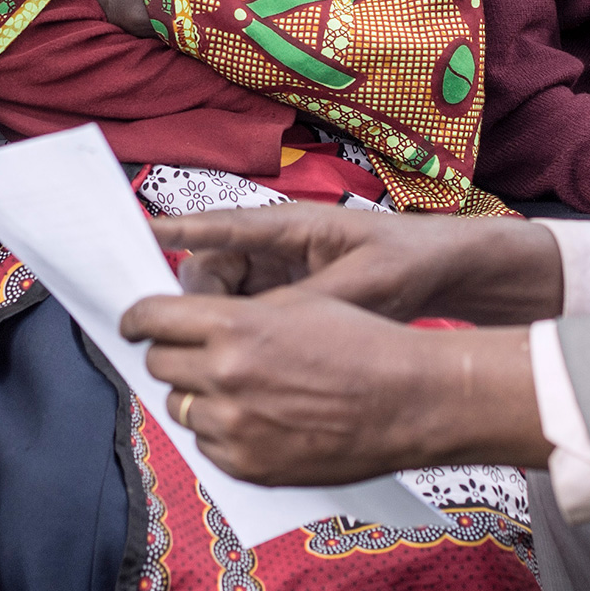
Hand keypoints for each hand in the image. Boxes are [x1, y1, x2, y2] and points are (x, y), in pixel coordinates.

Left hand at [120, 288, 548, 483]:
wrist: (411, 400)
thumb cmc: (361, 342)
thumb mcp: (294, 303)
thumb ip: (231, 314)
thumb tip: (183, 323)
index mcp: (234, 325)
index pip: (151, 318)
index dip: (138, 319)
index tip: (135, 324)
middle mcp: (225, 376)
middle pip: (158, 365)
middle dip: (170, 357)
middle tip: (191, 355)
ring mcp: (235, 426)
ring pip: (180, 408)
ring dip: (198, 398)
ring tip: (240, 391)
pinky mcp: (248, 466)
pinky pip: (208, 446)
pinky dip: (222, 433)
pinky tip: (258, 421)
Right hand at [155, 206, 566, 323]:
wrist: (448, 271)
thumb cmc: (409, 262)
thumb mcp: (362, 285)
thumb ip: (309, 304)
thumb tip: (258, 329)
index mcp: (291, 224)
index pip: (222, 226)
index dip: (180, 232)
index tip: (142, 232)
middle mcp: (277, 245)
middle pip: (211, 271)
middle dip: (194, 301)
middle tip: (185, 332)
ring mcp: (280, 272)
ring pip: (223, 299)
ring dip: (214, 325)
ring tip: (209, 358)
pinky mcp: (287, 299)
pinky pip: (245, 317)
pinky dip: (237, 338)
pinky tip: (236, 366)